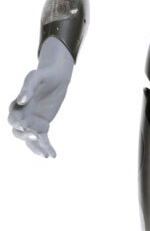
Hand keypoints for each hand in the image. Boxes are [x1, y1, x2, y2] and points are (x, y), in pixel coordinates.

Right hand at [8, 38, 73, 157]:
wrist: (57, 77)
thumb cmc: (43, 75)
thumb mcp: (35, 77)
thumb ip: (27, 88)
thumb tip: (21, 101)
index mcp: (17, 105)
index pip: (13, 118)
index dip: (17, 123)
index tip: (24, 125)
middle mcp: (22, 115)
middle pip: (18, 131)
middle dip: (25, 136)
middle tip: (36, 136)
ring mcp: (32, 122)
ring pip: (30, 139)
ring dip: (36, 147)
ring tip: (45, 154)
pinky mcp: (43, 126)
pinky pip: (42, 139)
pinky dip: (46, 147)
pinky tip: (52, 155)